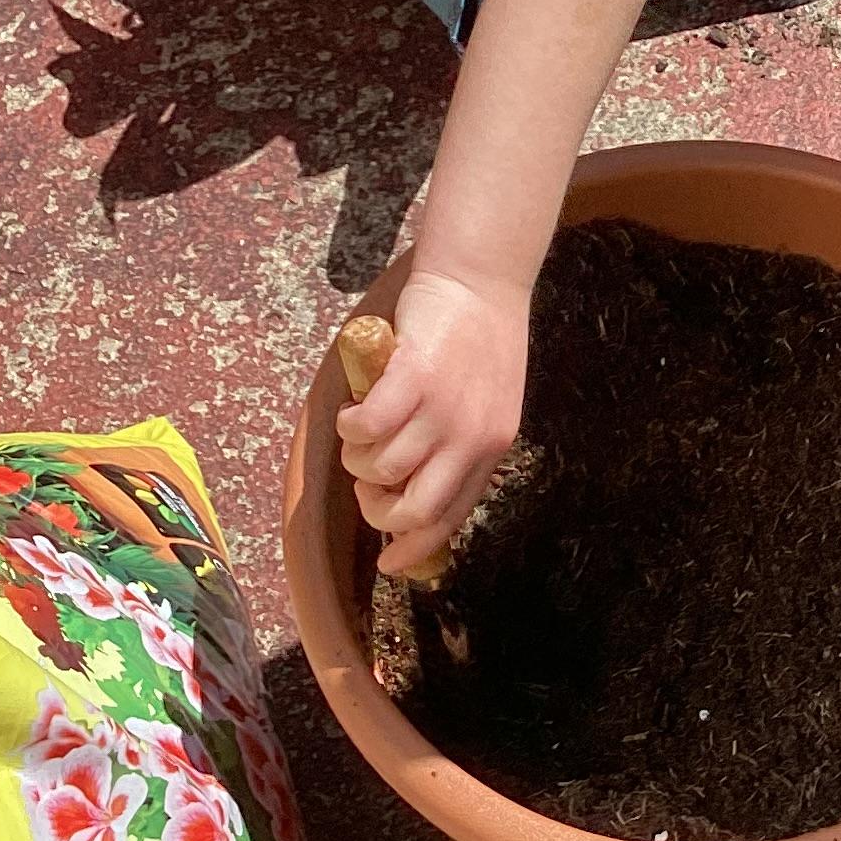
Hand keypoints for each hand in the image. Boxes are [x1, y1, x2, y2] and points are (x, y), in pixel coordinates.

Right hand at [335, 270, 528, 575]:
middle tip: (366, 484)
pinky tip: (352, 410)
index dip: (415, 549)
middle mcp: (470, 437)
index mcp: (490, 448)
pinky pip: (367, 426)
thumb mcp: (487, 403)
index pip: (451, 518)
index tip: (390, 562)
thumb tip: (415, 487)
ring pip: (382, 468)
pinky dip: (350, 426)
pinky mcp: (414, 376)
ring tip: (358, 434)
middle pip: (414, 510)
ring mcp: (443, 408)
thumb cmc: (478, 338)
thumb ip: (460, 444)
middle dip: (377, 511)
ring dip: (357, 461)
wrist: (481, 278)